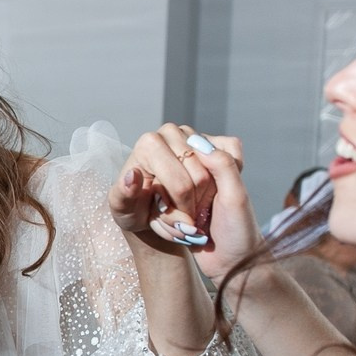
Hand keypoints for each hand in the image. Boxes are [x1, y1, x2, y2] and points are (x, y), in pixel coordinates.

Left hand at [113, 123, 244, 255]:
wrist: (152, 207)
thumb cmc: (135, 209)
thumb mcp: (123, 210)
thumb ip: (123, 195)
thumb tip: (133, 175)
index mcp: (148, 144)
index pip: (179, 184)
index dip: (182, 210)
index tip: (176, 223)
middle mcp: (170, 132)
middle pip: (199, 178)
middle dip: (192, 206)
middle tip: (183, 219)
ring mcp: (192, 134)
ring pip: (214, 175)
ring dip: (204, 200)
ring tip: (189, 210)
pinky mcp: (212, 140)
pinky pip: (233, 159)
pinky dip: (223, 184)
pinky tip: (205, 197)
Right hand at [165, 133, 260, 281]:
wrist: (232, 266)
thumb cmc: (239, 232)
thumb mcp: (236, 196)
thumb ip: (223, 165)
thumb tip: (196, 140)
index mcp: (221, 163)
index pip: (194, 147)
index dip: (197, 172)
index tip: (212, 196)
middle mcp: (201, 172)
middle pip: (173, 167)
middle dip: (182, 194)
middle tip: (201, 213)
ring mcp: (185, 190)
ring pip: (160, 186)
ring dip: (171, 210)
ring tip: (191, 226)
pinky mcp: (172, 208)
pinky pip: (157, 205)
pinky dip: (165, 219)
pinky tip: (180, 229)